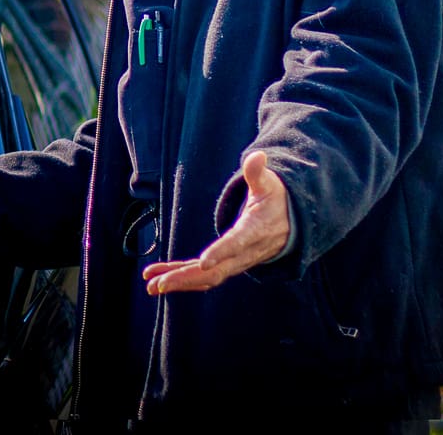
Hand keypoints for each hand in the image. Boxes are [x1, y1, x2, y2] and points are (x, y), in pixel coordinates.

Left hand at [141, 150, 289, 293]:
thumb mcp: (270, 184)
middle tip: (159, 283)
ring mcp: (235, 263)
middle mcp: (245, 253)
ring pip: (207, 279)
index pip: (238, 243)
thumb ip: (258, 173)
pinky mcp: (226, 264)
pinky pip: (203, 275)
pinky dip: (181, 277)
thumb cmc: (276, 201)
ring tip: (151, 286)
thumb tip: (257, 156)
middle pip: (216, 270)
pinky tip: (158, 277)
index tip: (204, 261)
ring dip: (179, 282)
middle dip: (187, 278)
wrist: (292, 227)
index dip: (221, 252)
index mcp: (256, 231)